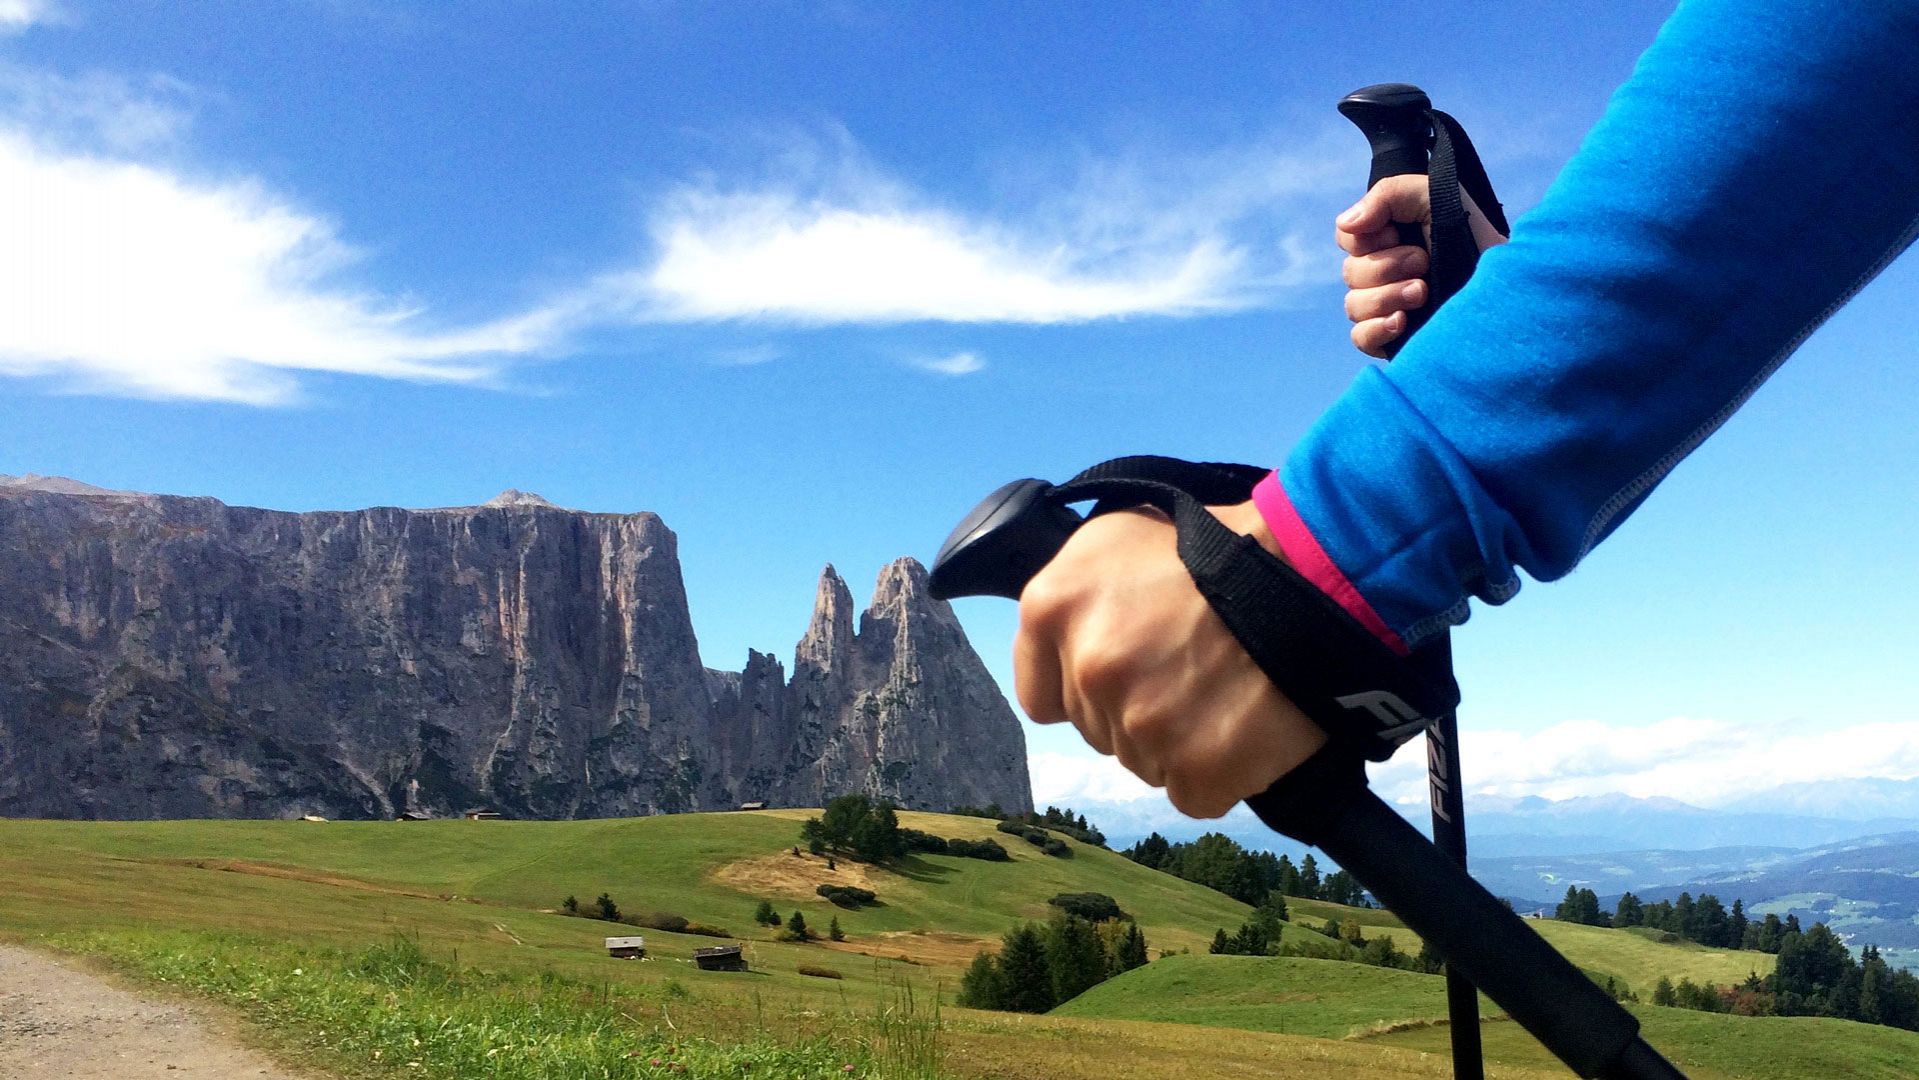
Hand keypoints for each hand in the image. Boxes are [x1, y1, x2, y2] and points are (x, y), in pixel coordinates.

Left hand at [1012, 500, 1327, 817]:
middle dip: (1135, 707)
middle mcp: (1088, 669)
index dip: (1082, 685)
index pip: (1040, 695)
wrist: (1311, 575)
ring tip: (1222, 689)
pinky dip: (1218, 773)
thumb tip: (1058, 646)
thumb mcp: (1115, 536)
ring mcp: (1140, 725)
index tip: (1126, 667)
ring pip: (1143, 762)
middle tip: (1188, 667)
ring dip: (1177, 740)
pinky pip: (1192, 793)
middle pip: (1097, 729)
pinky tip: (1240, 726)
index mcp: (1053, 608)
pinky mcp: (1195, 769)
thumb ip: (1071, 596)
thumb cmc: (1216, 548)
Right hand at [1337, 173, 1508, 357]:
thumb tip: (1347, 224)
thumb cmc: (1476, 237)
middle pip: (1350, 272)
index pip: (1347, 236)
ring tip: (1423, 292)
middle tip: (1424, 262)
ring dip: (1387, 296)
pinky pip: (1361, 338)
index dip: (1366, 237)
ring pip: (1354, 305)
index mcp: (1390, 239)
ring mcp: (1389, 308)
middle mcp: (1384, 273)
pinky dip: (1376, 329)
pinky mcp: (1395, 339)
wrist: (1508, 286)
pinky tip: (1402, 322)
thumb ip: (1387, 196)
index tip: (1398, 233)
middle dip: (1387, 266)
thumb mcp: (1434, 196)